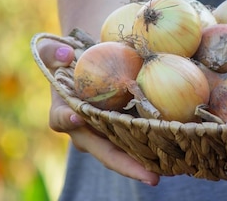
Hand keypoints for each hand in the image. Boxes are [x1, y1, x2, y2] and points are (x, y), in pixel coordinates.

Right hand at [37, 38, 160, 185]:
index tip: (78, 117)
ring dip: (142, 166)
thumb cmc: (67, 59)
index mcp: (64, 112)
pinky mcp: (120, 133)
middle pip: (104, 152)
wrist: (85, 65)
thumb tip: (64, 53)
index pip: (62, 119)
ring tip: (166, 173)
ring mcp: (104, 135)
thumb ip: (52, 51)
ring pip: (123, 155)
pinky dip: (151, 150)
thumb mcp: (52, 50)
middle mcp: (84, 132)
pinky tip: (174, 157)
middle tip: (151, 177)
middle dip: (126, 166)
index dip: (68, 119)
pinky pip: (135, 144)